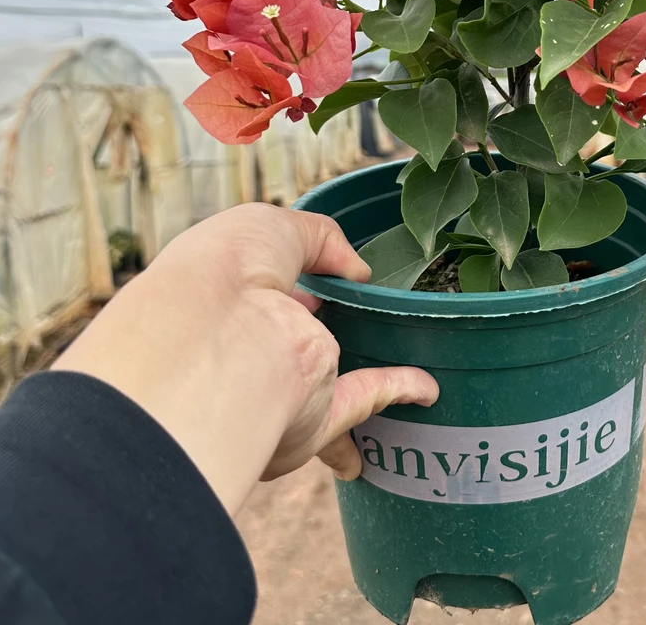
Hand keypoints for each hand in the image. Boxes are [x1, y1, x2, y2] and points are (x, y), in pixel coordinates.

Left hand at [53, 203, 437, 513]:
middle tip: (364, 323)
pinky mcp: (315, 420)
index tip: (333, 278)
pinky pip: (364, 401)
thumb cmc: (227, 269)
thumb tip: (356, 269)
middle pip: (295, 349)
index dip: (297, 284)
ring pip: (327, 384)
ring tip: (404, 362)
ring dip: (362, 376)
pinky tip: (427, 386)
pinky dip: (397, 389)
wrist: (219, 335)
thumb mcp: (270, 225)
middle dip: (320, 342)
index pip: (264, 295)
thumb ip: (318, 238)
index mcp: (226, 304)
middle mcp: (249, 354)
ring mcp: (281, 390)